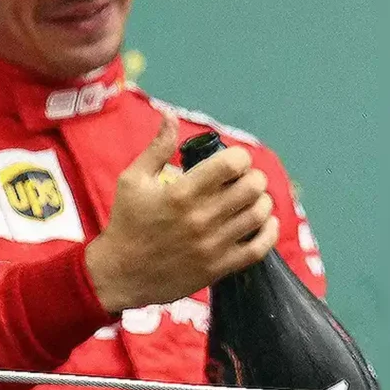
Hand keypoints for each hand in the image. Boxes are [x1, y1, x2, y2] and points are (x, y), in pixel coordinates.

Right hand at [85, 116, 278, 312]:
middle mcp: (201, 218)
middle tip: (246, 179)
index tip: (234, 160)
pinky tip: (264, 223)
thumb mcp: (133, 179)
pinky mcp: (218, 268)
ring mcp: (212, 245)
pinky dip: (269, 232)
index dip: (240, 157)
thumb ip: (157, 147)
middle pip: (251, 188)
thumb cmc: (127, 222)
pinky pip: (258, 248)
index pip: (231, 164)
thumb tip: (171, 115)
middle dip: (254, 177)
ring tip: (253, 199)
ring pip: (258, 215)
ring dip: (262, 201)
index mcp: (181, 193)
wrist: (120, 274)